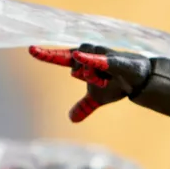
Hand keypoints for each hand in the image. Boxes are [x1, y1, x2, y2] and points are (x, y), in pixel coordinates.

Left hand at [29, 43, 150, 121]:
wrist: (138, 81)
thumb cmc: (116, 84)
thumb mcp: (97, 98)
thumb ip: (84, 106)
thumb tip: (71, 119)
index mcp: (81, 62)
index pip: (60, 58)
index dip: (46, 55)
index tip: (31, 49)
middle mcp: (88, 54)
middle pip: (74, 68)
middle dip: (88, 80)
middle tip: (105, 81)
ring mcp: (99, 55)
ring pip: (84, 69)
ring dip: (95, 80)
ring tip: (109, 79)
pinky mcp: (111, 59)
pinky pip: (96, 60)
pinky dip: (89, 60)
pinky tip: (79, 57)